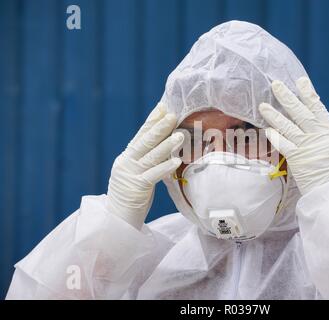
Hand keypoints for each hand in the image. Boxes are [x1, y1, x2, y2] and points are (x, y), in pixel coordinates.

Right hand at [106, 103, 183, 228]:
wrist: (116, 221)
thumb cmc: (131, 197)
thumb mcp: (138, 174)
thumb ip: (148, 160)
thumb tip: (166, 145)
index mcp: (126, 157)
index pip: (141, 135)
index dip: (152, 120)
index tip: (162, 107)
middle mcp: (126, 162)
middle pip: (145, 141)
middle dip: (159, 127)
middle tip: (172, 115)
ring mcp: (130, 174)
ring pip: (150, 156)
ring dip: (166, 144)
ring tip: (180, 135)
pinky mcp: (136, 188)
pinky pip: (153, 175)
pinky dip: (164, 167)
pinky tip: (176, 160)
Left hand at [259, 77, 328, 194]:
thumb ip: (326, 140)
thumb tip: (316, 132)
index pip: (319, 109)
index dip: (309, 94)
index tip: (301, 81)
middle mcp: (320, 136)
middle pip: (301, 112)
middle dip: (288, 97)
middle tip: (276, 84)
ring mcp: (308, 146)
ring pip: (288, 126)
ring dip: (274, 114)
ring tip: (262, 105)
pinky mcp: (298, 159)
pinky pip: (283, 144)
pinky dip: (275, 136)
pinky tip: (266, 129)